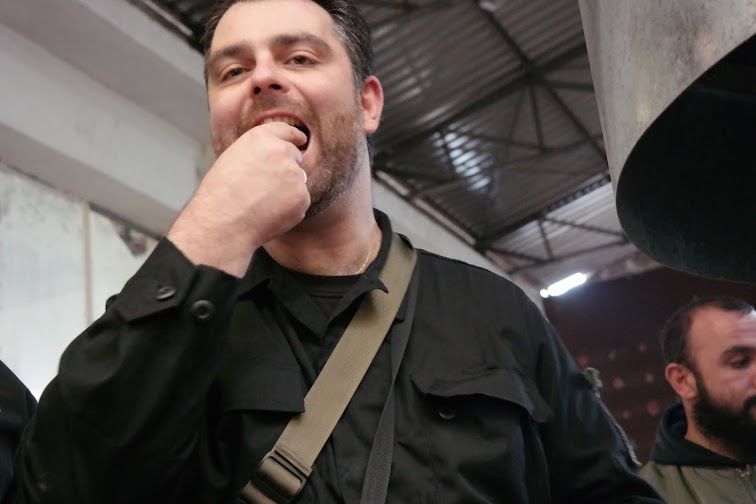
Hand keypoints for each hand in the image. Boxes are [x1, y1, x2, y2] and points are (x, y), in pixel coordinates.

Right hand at [167, 122, 309, 275]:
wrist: (223, 222)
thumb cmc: (220, 194)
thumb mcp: (233, 158)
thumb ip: (259, 152)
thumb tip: (276, 156)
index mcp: (261, 138)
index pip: (288, 131)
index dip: (295, 138)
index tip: (301, 141)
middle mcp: (282, 152)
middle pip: (296, 156)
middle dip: (287, 169)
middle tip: (266, 187)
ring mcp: (295, 175)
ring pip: (298, 181)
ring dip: (288, 189)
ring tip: (262, 202)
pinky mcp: (302, 197)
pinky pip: (300, 201)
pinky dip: (290, 208)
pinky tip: (269, 213)